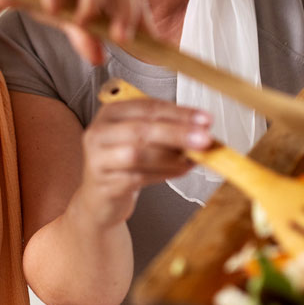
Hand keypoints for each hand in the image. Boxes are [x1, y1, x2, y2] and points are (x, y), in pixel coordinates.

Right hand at [72, 98, 210, 228]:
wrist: (100, 197)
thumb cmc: (124, 163)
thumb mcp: (143, 139)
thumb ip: (168, 130)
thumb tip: (201, 130)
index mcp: (112, 113)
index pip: (149, 107)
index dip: (180, 113)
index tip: (205, 119)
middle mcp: (100, 132)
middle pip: (142, 129)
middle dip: (178, 133)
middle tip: (204, 139)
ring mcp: (98, 159)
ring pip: (138, 154)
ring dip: (171, 157)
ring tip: (193, 159)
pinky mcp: (104, 184)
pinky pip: (138, 178)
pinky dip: (164, 174)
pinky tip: (179, 171)